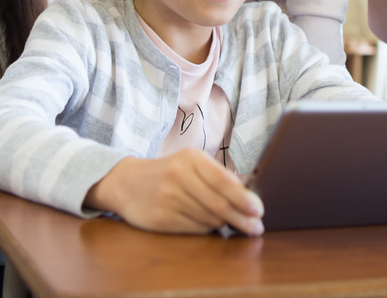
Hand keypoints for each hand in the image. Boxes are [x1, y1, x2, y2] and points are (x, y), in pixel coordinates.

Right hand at [87, 149, 264, 235]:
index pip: (223, 181)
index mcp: (191, 158)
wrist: (127, 183)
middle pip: (219, 204)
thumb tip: (250, 193)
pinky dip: (206, 229)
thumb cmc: (168, 173)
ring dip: (224, 224)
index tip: (259, 210)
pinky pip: (195, 229)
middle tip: (255, 228)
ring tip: (233, 224)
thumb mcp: (190, 164)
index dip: (244, 198)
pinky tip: (209, 225)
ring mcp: (168, 198)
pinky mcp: (161, 218)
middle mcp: (179, 176)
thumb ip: (217, 176)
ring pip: (209, 218)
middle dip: (242, 218)